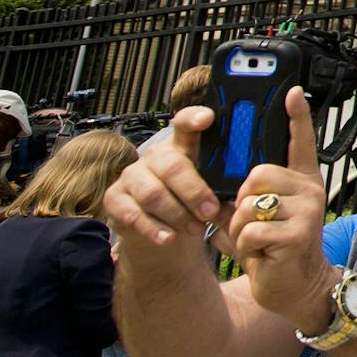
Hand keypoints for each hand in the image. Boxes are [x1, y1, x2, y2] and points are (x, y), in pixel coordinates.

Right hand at [103, 104, 223, 251]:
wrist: (159, 230)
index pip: (184, 123)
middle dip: (194, 191)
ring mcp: (131, 176)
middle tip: (210, 211)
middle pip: (172, 166)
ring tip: (195, 229)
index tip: (208, 117)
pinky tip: (168, 238)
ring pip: (153, 193)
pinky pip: (133, 213)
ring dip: (177, 214)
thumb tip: (243, 200)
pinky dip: (154, 228)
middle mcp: (154, 156)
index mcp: (181, 146)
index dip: (194, 118)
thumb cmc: (191, 203)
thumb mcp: (208, 191)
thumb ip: (222, 190)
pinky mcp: (114, 198)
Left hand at [223, 89, 336, 336]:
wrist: (296, 288)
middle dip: (242, 200)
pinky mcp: (297, 236)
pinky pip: (250, 230)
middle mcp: (310, 191)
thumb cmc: (274, 250)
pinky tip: (261, 255)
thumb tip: (218, 184)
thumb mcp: (261, 217)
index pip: (301, 142)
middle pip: (257, 174)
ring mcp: (306, 212)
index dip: (296, 116)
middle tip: (252, 223)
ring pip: (249, 204)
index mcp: (302, 182)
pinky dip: (244, 246)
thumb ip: (246, 195)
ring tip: (256, 242)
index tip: (290, 91)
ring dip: (240, 227)